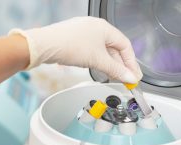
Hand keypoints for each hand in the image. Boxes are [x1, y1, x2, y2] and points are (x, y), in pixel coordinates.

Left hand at [10, 17, 141, 82]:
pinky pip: (92, 52)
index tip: (134, 76)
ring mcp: (84, 34)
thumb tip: (129, 78)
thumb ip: (116, 70)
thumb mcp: (98, 60)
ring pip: (102, 51)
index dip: (131, 63)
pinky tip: (99, 70)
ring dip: (110, 65)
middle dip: (121, 65)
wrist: (46, 45)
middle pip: (114, 49)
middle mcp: (96, 28)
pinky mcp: (75, 41)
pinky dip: (98, 62)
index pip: (125, 46)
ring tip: (114, 77)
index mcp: (105, 28)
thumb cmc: (71, 46)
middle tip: (126, 80)